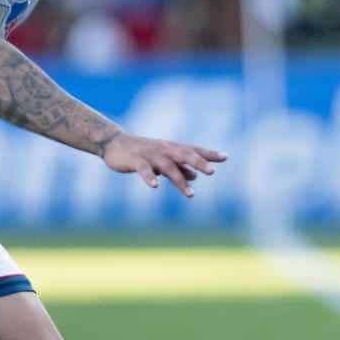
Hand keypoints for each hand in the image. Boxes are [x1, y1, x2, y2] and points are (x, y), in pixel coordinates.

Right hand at [103, 134, 226, 197]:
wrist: (114, 144)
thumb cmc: (142, 151)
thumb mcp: (163, 159)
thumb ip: (179, 167)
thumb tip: (195, 175)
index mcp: (172, 149)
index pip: (194, 150)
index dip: (209, 153)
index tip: (225, 157)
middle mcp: (164, 150)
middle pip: (185, 154)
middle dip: (199, 162)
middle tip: (212, 172)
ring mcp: (150, 155)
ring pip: (168, 166)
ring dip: (179, 180)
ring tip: (191, 195)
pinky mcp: (136, 161)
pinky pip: (144, 170)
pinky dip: (150, 178)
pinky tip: (155, 187)